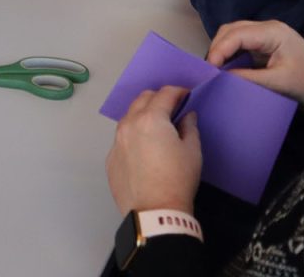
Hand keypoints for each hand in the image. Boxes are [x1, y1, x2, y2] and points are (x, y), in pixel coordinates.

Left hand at [107, 86, 201, 214]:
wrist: (155, 212)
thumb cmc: (178, 179)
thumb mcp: (192, 151)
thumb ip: (189, 127)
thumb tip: (187, 115)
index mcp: (150, 119)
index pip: (165, 94)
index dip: (178, 91)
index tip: (186, 95)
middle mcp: (129, 124)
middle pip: (143, 99)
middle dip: (159, 98)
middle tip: (172, 108)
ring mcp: (116, 141)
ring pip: (129, 117)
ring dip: (143, 114)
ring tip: (157, 126)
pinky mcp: (110, 158)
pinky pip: (122, 138)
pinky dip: (134, 135)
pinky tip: (144, 148)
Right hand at [207, 20, 303, 136]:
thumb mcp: (279, 83)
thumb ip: (248, 78)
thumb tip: (220, 78)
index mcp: (272, 31)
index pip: (235, 34)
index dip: (218, 50)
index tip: (209, 71)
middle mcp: (267, 29)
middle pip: (231, 31)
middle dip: (217, 48)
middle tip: (208, 72)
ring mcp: (266, 38)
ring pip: (234, 37)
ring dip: (222, 52)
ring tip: (214, 72)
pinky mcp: (266, 49)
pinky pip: (241, 47)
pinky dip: (230, 57)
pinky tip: (226, 71)